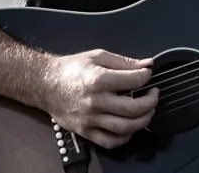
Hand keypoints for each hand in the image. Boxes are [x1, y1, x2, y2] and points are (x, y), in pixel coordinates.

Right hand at [42, 49, 158, 149]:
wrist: (45, 84)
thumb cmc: (72, 68)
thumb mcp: (97, 56)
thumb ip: (124, 62)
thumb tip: (147, 65)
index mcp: (98, 79)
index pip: (134, 81)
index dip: (146, 77)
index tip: (147, 75)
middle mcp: (95, 102)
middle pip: (133, 108)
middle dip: (151, 102)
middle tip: (154, 95)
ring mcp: (90, 119)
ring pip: (124, 128)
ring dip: (143, 121)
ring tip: (148, 111)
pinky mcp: (85, 131)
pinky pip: (110, 142)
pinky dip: (125, 137)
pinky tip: (130, 127)